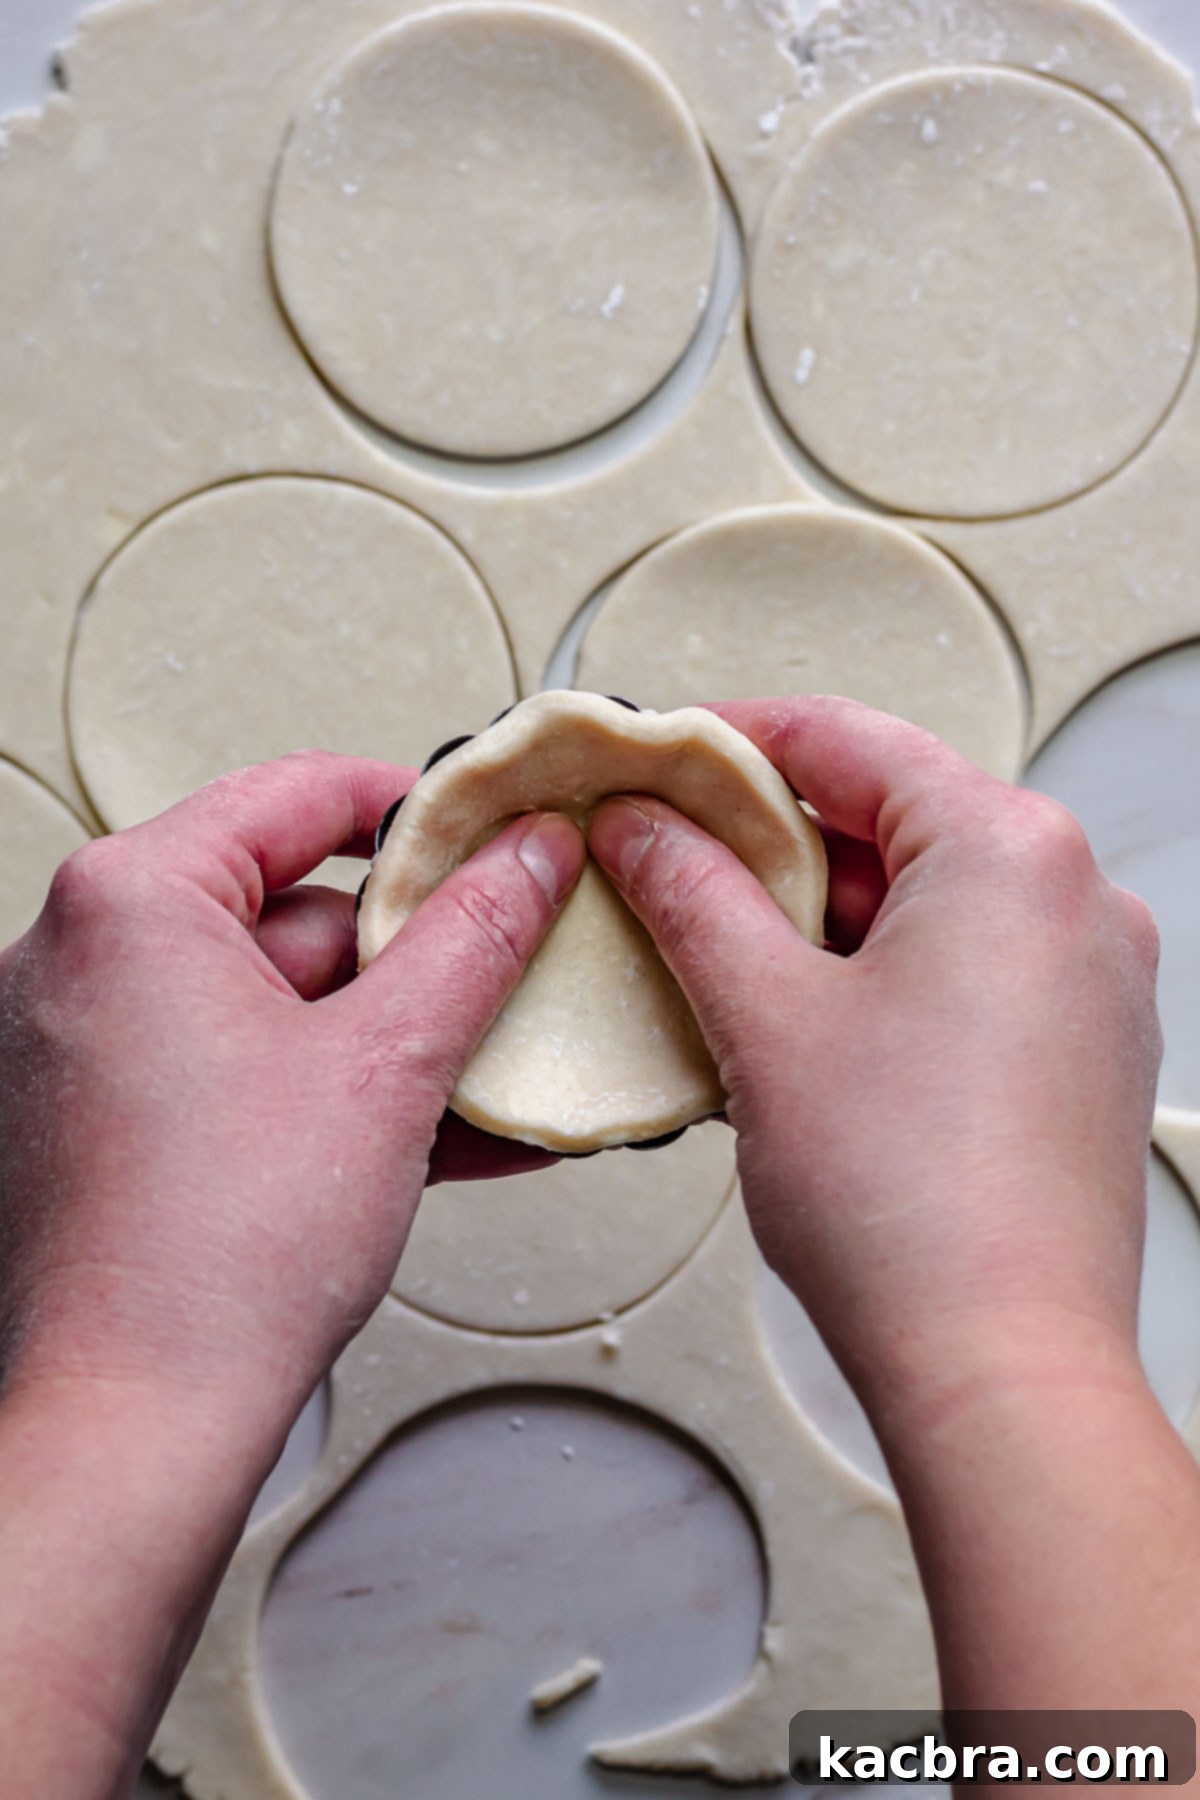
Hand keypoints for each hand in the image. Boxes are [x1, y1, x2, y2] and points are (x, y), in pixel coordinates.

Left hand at [0, 750, 583, 1419]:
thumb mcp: (388, 1064)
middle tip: (506, 981)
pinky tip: (437, 1129)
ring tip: (491, 1075)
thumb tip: (527, 859)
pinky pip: (244, 1069)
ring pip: (279, 1002)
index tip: (493, 833)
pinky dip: (332, 1089)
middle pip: (292, 909)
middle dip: (412, 959)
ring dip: (391, 1039)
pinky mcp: (110, 1121)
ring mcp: (88, 1045)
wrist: (136, 1427)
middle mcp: (83, 959)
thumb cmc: (214, 1258)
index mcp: (129, 903)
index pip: (298, 795)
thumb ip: (474, 938)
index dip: (419, 810)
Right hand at [587, 699, 1199, 1713]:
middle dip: (768, 838)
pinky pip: (966, 962)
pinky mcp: (1083, 1044)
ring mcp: (1091, 974)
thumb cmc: (911, 1206)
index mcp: (1010, 850)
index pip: (845, 737)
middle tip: (667, 863)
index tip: (656, 759)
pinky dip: (880, 968)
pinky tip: (804, 1018)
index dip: (728, 741)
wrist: (1000, 1365)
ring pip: (927, 893)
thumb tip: (645, 827)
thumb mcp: (762, 1014)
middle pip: (891, 812)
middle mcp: (1073, 897)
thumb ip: (690, 891)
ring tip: (722, 956)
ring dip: (819, 911)